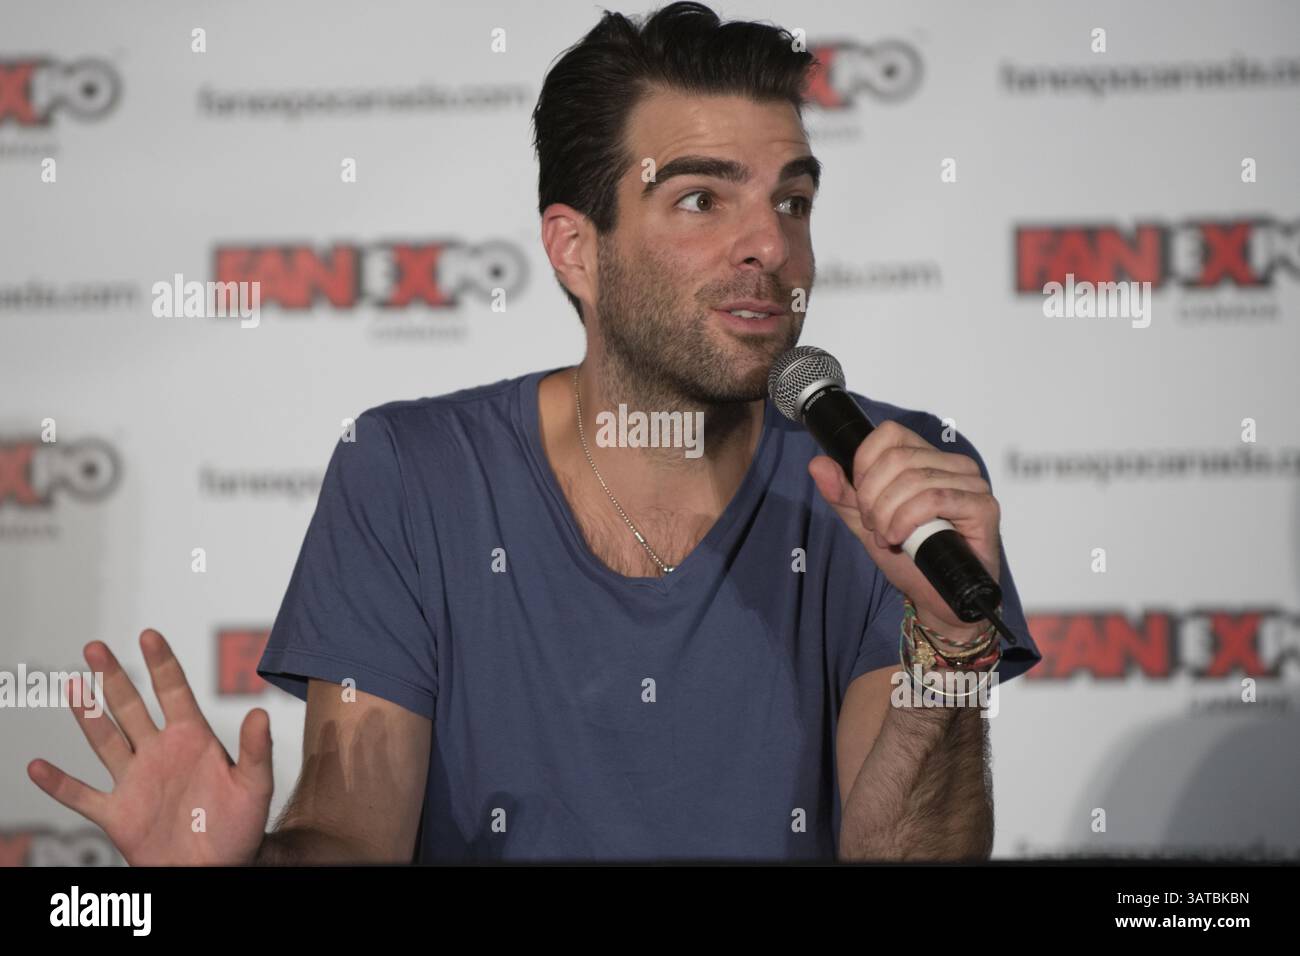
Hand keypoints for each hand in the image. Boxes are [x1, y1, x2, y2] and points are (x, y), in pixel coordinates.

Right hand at [27, 629, 273, 865]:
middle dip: (113, 677)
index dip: (161, 663)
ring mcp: (136, 780)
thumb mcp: (256, 785)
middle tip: (95, 646)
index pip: (174, 691)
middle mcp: (159, 752)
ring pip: (105, 740)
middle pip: (131, 706)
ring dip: (87, 715)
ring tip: (72, 686)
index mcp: (193, 739)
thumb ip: (256, 750)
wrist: (218, 867)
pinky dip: (59, 783)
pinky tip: (38, 767)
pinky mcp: (118, 812)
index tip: (148, 635)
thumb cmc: (241, 826)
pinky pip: (82, 795)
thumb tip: (260, 712)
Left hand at [808, 420, 1001, 634]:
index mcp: (926, 458)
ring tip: (888, 538)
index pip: (889, 434)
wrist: (935, 598)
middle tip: (874, 527)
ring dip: (888, 514)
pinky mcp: (983, 506)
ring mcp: (972, 483)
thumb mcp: (865, 523)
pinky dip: (908, 520)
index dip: (865, 465)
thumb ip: (842, 494)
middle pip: (897, 458)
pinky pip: (935, 499)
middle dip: (873, 498)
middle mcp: (953, 465)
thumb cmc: (909, 558)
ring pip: (914, 480)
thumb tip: (818, 464)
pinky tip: (902, 540)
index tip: (862, 500)